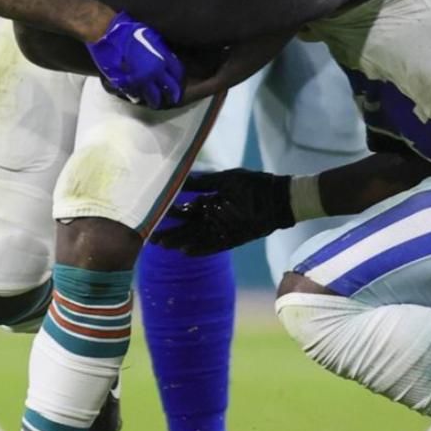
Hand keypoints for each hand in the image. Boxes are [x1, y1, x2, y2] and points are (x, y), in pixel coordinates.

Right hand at [86, 11, 183, 108]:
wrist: (108, 34)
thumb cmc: (127, 30)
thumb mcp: (151, 36)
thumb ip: (160, 49)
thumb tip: (165, 56)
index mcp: (163, 58)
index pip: (178, 73)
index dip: (180, 80)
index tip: (179, 83)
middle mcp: (155, 71)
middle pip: (171, 88)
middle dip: (173, 95)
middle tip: (173, 99)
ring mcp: (142, 79)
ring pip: (154, 96)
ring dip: (155, 101)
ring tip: (155, 103)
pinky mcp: (128, 83)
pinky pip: (137, 95)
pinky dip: (138, 97)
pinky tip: (138, 98)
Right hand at [151, 169, 294, 255]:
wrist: (278, 196)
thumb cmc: (254, 184)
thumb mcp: (226, 180)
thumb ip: (203, 181)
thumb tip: (180, 178)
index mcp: (211, 202)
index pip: (186, 210)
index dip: (171, 213)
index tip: (154, 214)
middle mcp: (214, 217)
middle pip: (188, 227)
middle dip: (170, 232)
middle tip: (151, 237)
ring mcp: (223, 229)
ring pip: (197, 237)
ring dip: (181, 242)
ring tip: (164, 245)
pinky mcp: (234, 238)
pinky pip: (215, 246)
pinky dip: (201, 249)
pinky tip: (186, 252)